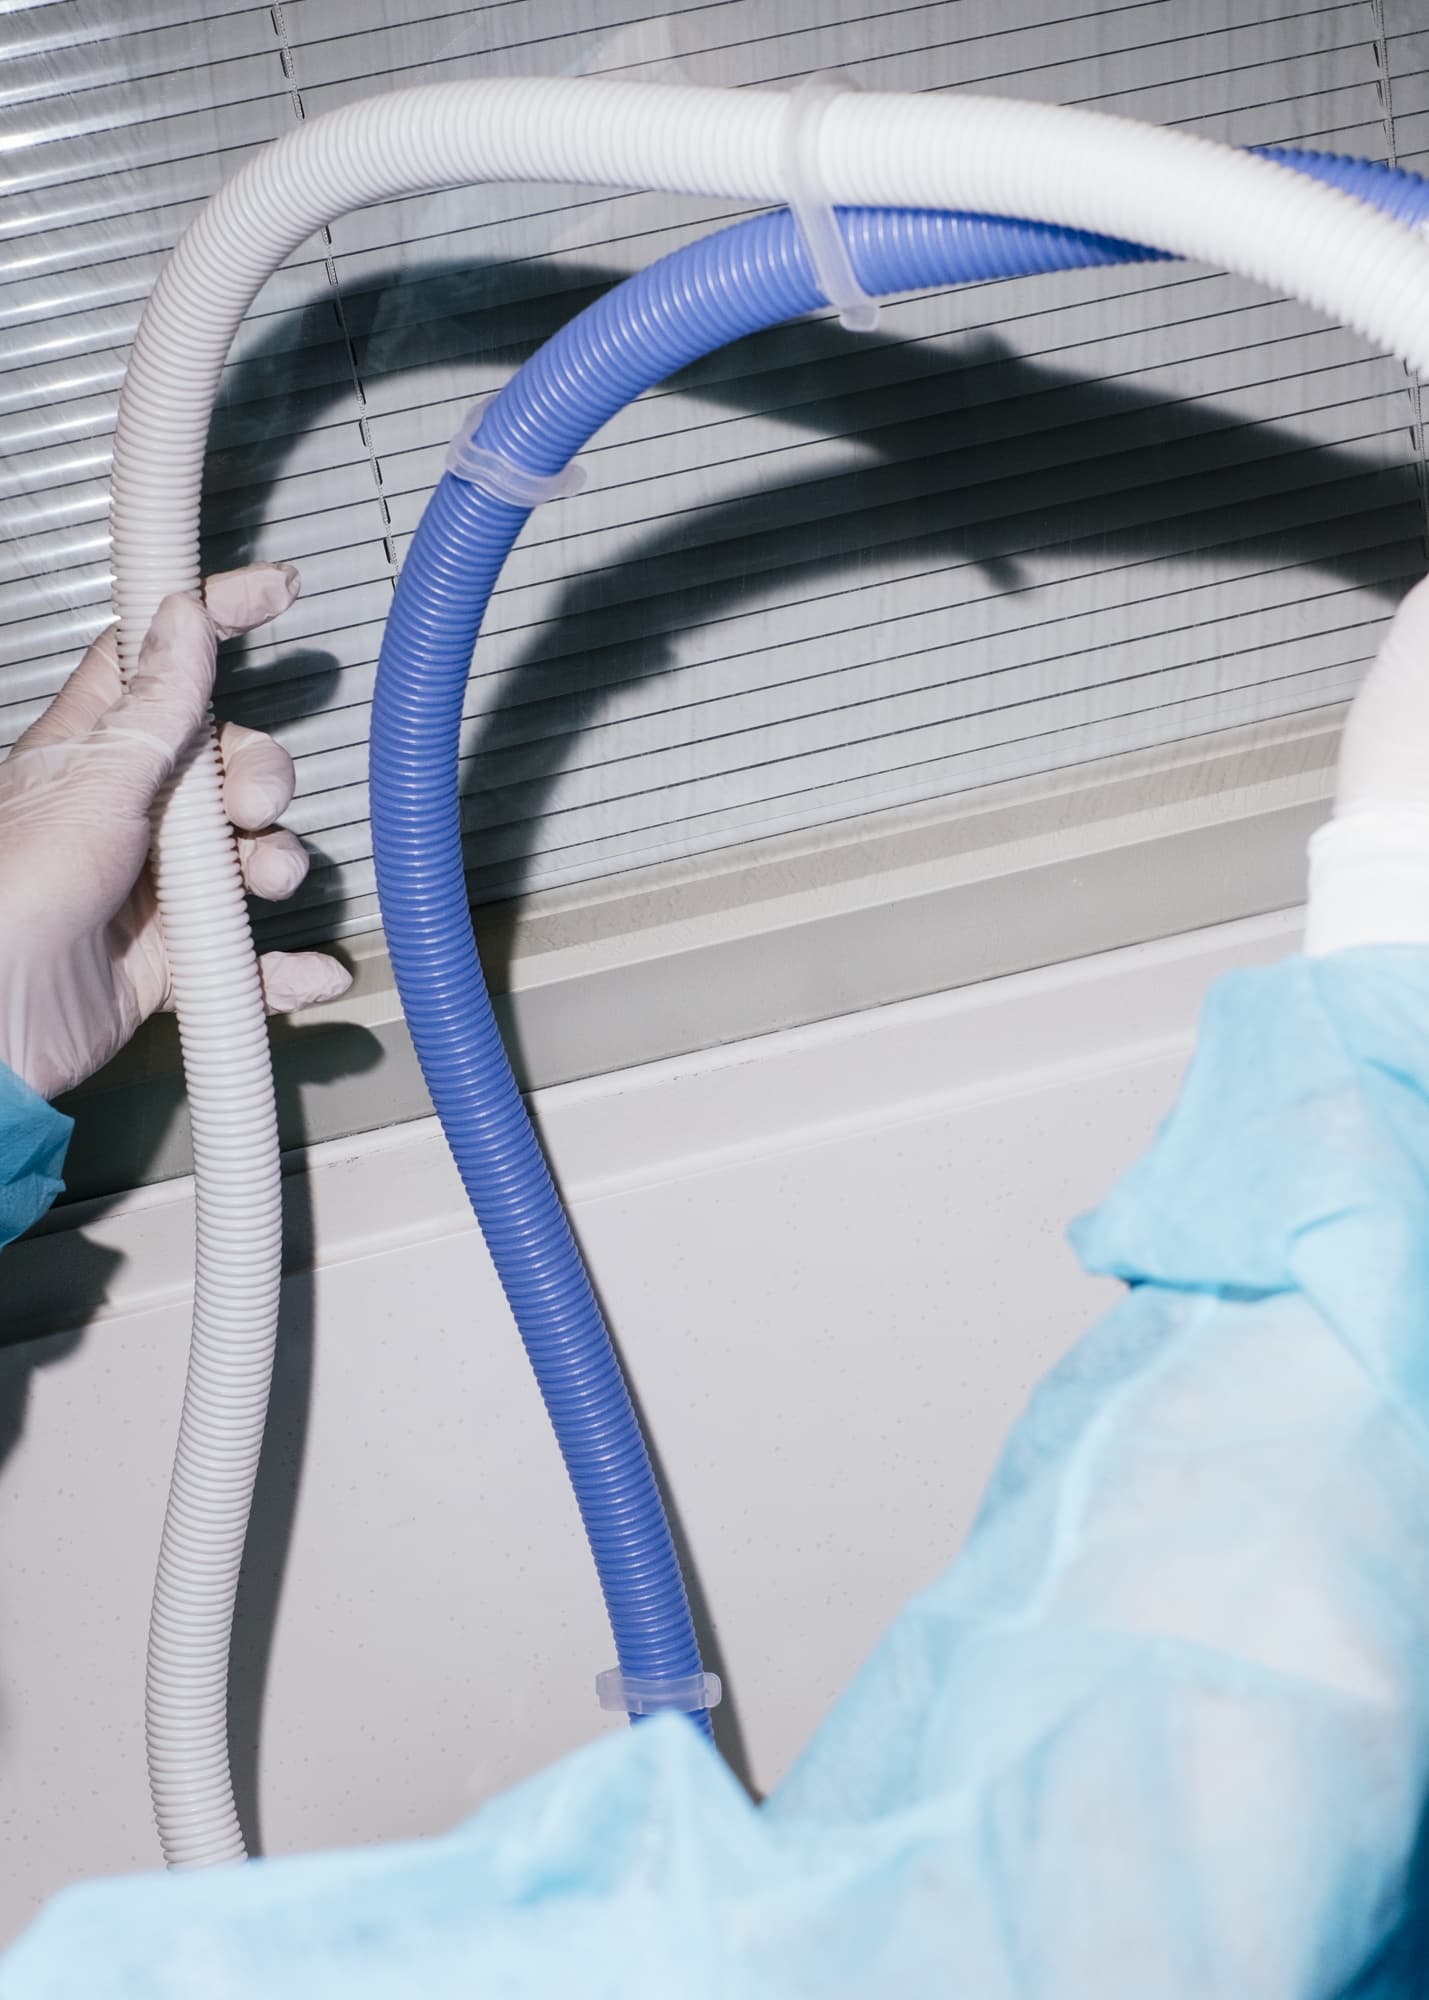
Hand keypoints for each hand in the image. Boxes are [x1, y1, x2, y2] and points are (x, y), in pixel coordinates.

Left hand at [0, 563, 350, 1099]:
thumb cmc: (9, 894)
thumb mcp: (94, 783)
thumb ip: (155, 708)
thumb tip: (184, 620)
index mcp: (96, 754)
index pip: (160, 662)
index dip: (212, 618)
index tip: (268, 593)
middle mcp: (130, 812)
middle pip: (228, 765)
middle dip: (261, 780)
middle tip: (249, 806)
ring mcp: (156, 885)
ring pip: (248, 855)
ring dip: (276, 865)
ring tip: (263, 882)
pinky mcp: (174, 957)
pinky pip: (248, 955)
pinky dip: (286, 967)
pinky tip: (310, 969)